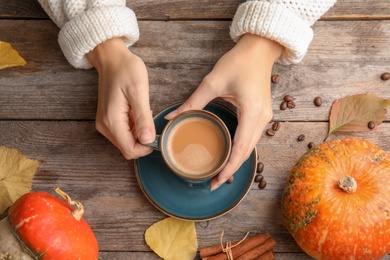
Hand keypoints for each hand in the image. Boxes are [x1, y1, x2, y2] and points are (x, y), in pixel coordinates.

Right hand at [87, 38, 154, 158]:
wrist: (111, 58)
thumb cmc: (126, 70)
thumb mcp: (139, 92)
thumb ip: (143, 118)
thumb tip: (147, 140)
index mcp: (112, 121)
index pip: (130, 150)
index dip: (146, 147)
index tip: (157, 132)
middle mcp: (105, 126)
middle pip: (128, 148)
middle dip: (143, 140)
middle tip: (150, 118)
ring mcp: (105, 124)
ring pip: (127, 142)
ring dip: (139, 133)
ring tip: (143, 111)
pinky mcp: (108, 120)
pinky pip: (124, 133)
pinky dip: (134, 127)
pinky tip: (137, 111)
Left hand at [165, 34, 282, 190]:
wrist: (259, 50)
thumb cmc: (238, 62)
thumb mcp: (212, 82)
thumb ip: (192, 103)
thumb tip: (172, 118)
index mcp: (251, 113)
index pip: (240, 149)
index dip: (228, 168)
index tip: (216, 181)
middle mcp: (262, 119)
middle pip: (247, 152)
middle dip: (231, 169)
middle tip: (214, 183)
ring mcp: (264, 117)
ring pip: (250, 147)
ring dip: (236, 161)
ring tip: (220, 173)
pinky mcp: (261, 114)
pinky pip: (251, 138)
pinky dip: (240, 149)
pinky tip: (229, 155)